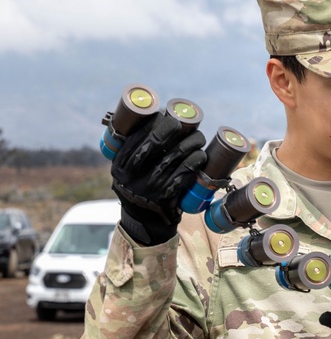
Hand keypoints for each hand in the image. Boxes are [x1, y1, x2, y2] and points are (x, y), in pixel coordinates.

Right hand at [111, 112, 206, 244]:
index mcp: (120, 166)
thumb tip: (155, 121)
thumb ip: (134, 154)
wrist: (145, 224)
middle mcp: (132, 176)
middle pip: (156, 143)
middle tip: (189, 123)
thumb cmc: (140, 190)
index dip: (155, 123)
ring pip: (174, 157)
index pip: (137, 137)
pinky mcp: (166, 198)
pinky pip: (184, 174)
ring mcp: (149, 187)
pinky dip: (195, 162)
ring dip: (190, 143)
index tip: (169, 114)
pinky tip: (202, 155)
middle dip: (175, 128)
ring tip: (199, 137)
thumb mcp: (127, 173)